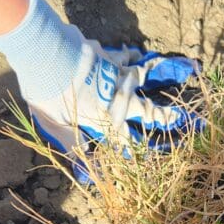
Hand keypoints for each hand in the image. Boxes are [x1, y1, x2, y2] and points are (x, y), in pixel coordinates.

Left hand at [31, 43, 203, 176]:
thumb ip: (71, 144)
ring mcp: (113, 73)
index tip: (150, 154)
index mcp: (104, 117)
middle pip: (145, 109)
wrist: (43, 52)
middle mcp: (115, 97)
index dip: (136, 148)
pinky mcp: (105, 53)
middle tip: (180, 116)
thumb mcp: (54, 123)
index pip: (125, 139)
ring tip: (174, 72)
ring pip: (140, 76)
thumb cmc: (46, 91)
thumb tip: (84, 172)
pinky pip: (121, 55)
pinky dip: (129, 54)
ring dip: (155, 76)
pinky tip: (133, 52)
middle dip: (164, 115)